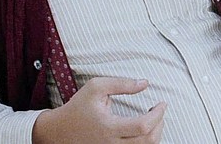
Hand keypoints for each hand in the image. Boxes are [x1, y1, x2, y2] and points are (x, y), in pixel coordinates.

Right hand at [32, 77, 166, 143]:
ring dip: (155, 134)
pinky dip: (145, 141)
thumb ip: (121, 83)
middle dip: (160, 124)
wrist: (58, 131)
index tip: (162, 104)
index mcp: (109, 127)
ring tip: (153, 119)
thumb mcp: (96, 87)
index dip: (158, 115)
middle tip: (159, 111)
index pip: (143, 126)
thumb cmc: (77, 108)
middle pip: (148, 141)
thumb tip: (144, 83)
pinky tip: (144, 130)